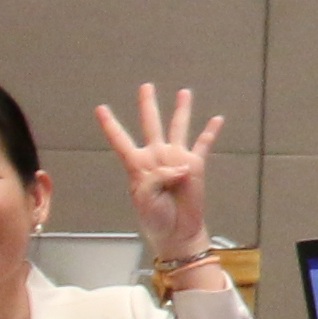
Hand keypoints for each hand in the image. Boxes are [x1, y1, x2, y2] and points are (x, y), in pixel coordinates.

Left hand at [95, 85, 225, 263]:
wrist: (177, 231)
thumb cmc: (155, 218)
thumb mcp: (145, 198)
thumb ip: (157, 177)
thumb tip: (179, 165)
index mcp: (137, 165)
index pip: (121, 141)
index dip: (110, 125)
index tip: (100, 108)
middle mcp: (156, 156)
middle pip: (151, 124)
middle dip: (148, 105)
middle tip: (145, 86)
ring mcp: (176, 158)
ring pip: (178, 127)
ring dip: (182, 110)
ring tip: (183, 92)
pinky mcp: (195, 165)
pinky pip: (203, 144)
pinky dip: (210, 131)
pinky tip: (217, 119)